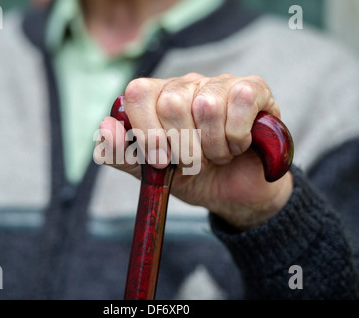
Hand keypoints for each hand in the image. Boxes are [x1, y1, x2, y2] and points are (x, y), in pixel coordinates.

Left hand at [95, 73, 292, 230]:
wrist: (232, 192)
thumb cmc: (190, 176)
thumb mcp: (149, 172)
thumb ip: (121, 154)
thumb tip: (105, 128)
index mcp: (156, 98)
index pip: (138, 93)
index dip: (147, 131)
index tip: (160, 161)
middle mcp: (185, 85)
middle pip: (171, 103)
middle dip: (184, 148)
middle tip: (194, 162)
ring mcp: (219, 84)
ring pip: (206, 106)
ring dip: (213, 147)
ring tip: (217, 155)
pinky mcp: (253, 89)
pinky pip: (241, 101)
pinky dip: (237, 136)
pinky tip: (238, 145)